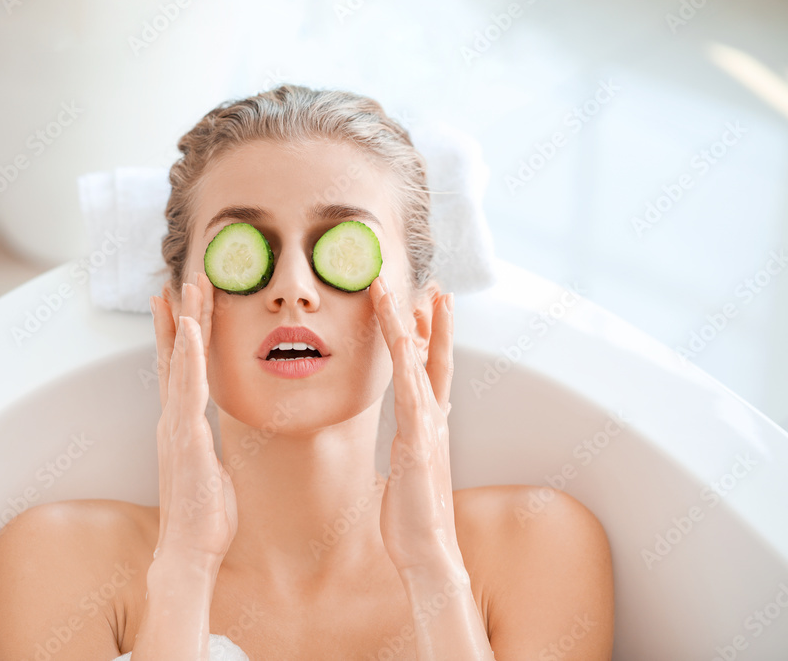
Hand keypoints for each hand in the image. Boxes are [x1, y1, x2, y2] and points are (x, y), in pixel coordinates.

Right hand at [149, 271, 236, 565]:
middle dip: (179, 315)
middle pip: (174, 356)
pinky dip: (186, 354)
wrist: (188, 551)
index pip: (180, 371)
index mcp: (180, 427)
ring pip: (178, 361)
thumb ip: (210, 452)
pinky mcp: (185, 436)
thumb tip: (216, 447)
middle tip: (183, 279)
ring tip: (188, 286)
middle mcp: (172, 420)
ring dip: (184, 321)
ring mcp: (175, 426)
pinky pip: (187, 386)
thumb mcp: (212, 473)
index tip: (180, 306)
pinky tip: (189, 327)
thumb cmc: (204, 519)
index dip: (179, 337)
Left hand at [369, 276, 460, 573]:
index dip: (431, 337)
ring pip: (418, 366)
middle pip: (434, 359)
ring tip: (408, 294)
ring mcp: (428, 429)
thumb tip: (409, 432)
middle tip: (431, 286)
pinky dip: (408, 362)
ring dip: (411, 327)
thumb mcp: (411, 470)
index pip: (432, 370)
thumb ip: (414, 446)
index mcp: (430, 425)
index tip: (426, 307)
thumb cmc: (414, 516)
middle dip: (432, 321)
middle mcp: (433, 420)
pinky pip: (410, 392)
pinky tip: (403, 338)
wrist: (429, 551)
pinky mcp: (417, 443)